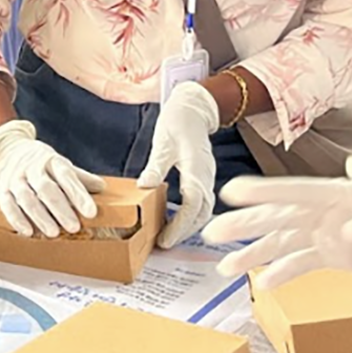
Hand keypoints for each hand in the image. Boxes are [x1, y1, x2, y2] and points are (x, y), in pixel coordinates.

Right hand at [0, 119, 104, 236]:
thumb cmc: (36, 161)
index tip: (91, 212)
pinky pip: (8, 205)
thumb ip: (78, 177)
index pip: (67, 176)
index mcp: (50, 161)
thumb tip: (102, 187)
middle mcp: (32, 168)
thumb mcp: (57, 163)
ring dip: (40, 216)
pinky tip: (28, 232)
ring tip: (53, 233)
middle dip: (61, 209)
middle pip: (46, 188)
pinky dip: (17, 219)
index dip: (79, 194)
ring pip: (27, 198)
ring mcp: (15, 179)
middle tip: (74, 227)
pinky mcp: (1, 189)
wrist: (2, 149)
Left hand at [138, 82, 218, 247]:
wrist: (193, 108)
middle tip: (163, 244)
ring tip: (166, 237)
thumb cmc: (178, 122)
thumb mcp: (163, 142)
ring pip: (203, 210)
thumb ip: (156, 166)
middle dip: (184, 231)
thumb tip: (144, 186)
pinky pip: (200, 202)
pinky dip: (189, 216)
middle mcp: (206, 176)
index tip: (165, 238)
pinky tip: (172, 221)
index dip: (180, 224)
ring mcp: (207, 178)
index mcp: (197, 169)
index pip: (193, 204)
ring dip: (187, 226)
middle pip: (201, 213)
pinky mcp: (203, 178)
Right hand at [204, 176, 351, 288]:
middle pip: (281, 216)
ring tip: (225, 268)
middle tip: (213, 233)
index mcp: (343, 192)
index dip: (264, 191)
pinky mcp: (336, 253)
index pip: (298, 190)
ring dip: (254, 253)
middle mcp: (329, 210)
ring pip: (284, 242)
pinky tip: (263, 283)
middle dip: (246, 225)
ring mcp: (329, 232)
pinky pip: (304, 263)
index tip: (231, 191)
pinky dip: (283, 273)